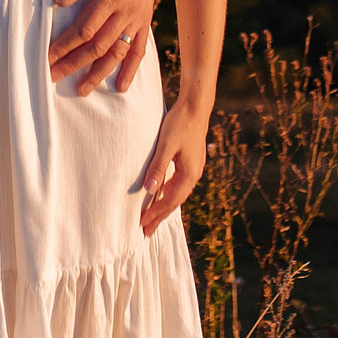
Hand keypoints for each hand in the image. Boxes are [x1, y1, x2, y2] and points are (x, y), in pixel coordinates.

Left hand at [48, 0, 161, 94]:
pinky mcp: (145, 18)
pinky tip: (121, 86)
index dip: (64, 46)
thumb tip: (59, 2)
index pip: (84, 30)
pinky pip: (139, 48)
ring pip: (118, 52)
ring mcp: (138, 16)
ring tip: (82, 89)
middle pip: (98, 46)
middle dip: (75, 64)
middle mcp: (126, 10)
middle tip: (54, 77)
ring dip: (99, 73)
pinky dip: (131, 68)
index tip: (47, 57)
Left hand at [137, 96, 209, 233]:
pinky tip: (162, 194)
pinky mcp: (191, 162)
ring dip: (165, 206)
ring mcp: (194, 168)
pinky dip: (169, 194)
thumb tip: (150, 190)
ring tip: (153, 217)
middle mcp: (194, 174)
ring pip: (178, 194)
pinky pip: (179, 185)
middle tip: (146, 231)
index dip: (156, 214)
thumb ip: (158, 168)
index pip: (170, 201)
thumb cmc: (180, 123)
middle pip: (175, 202)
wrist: (196, 106)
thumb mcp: (166, 145)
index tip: (142, 225)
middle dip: (160, 216)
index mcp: (189, 173)